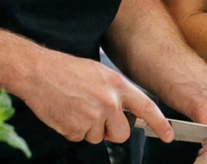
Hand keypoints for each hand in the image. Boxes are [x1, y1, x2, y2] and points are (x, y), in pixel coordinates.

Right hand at [15, 49, 168, 144]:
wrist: (38, 72)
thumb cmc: (65, 70)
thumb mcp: (99, 73)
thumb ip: (115, 92)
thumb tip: (124, 109)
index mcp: (117, 85)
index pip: (146, 107)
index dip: (160, 123)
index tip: (168, 135)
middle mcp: (108, 101)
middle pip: (122, 133)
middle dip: (112, 131)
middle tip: (97, 118)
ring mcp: (93, 116)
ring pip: (98, 137)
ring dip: (88, 129)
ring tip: (76, 108)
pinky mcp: (76, 128)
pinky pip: (80, 138)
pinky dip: (72, 130)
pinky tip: (66, 113)